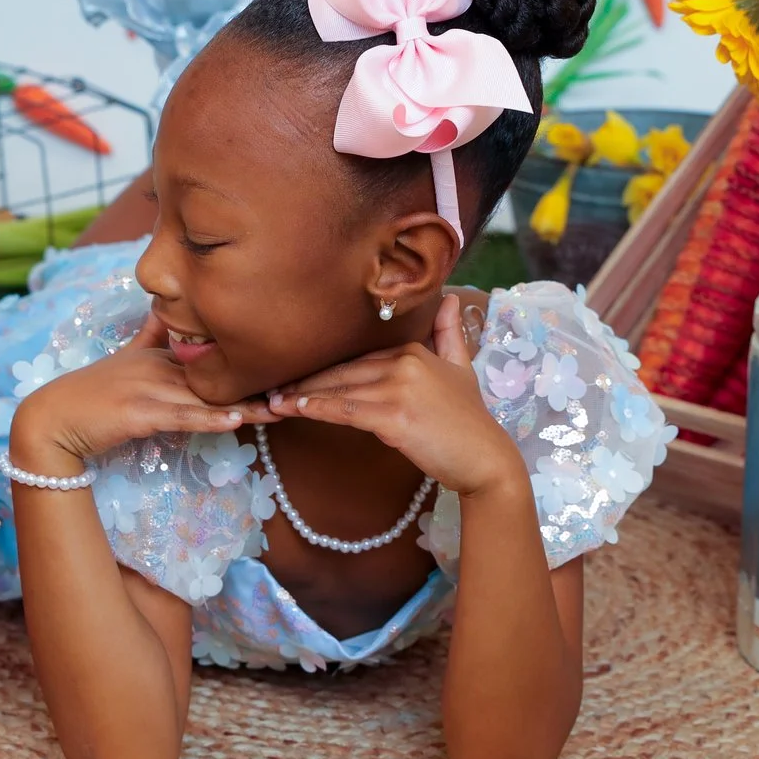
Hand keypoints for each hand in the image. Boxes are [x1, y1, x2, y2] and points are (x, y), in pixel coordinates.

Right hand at [13, 314, 274, 473]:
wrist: (51, 420)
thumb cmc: (87, 396)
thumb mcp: (125, 361)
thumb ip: (150, 339)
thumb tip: (168, 313)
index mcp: (161, 356)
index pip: (214, 355)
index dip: (251, 361)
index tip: (289, 360)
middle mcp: (160, 367)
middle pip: (220, 373)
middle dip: (261, 381)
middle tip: (303, 385)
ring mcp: (151, 389)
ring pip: (209, 396)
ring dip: (249, 404)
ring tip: (286, 407)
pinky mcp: (141, 413)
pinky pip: (183, 416)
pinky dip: (211, 418)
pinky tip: (237, 419)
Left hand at [267, 294, 527, 501]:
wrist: (486, 459)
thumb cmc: (470, 421)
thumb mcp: (462, 369)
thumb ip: (449, 334)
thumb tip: (450, 298)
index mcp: (414, 351)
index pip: (359, 358)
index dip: (326, 369)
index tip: (298, 376)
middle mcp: (404, 363)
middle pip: (344, 371)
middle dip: (306, 382)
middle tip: (273, 388)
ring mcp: (399, 388)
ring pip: (339, 390)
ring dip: (302, 397)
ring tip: (273, 402)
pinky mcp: (393, 416)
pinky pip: (345, 410)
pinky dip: (317, 409)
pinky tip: (296, 410)